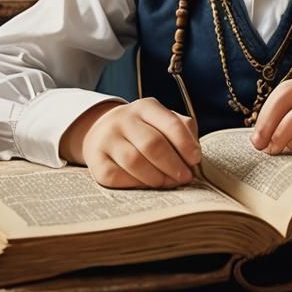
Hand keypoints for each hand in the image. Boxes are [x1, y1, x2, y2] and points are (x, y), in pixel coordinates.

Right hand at [62, 98, 200, 188]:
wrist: (101, 131)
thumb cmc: (142, 130)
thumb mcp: (161, 121)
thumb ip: (182, 131)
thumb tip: (194, 154)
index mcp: (146, 107)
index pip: (170, 122)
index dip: (186, 143)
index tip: (195, 159)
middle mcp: (124, 119)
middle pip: (152, 144)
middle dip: (173, 165)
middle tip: (185, 177)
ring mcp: (107, 139)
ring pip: (135, 161)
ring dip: (157, 177)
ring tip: (168, 183)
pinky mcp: (96, 160)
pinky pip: (117, 176)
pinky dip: (136, 184)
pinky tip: (146, 185)